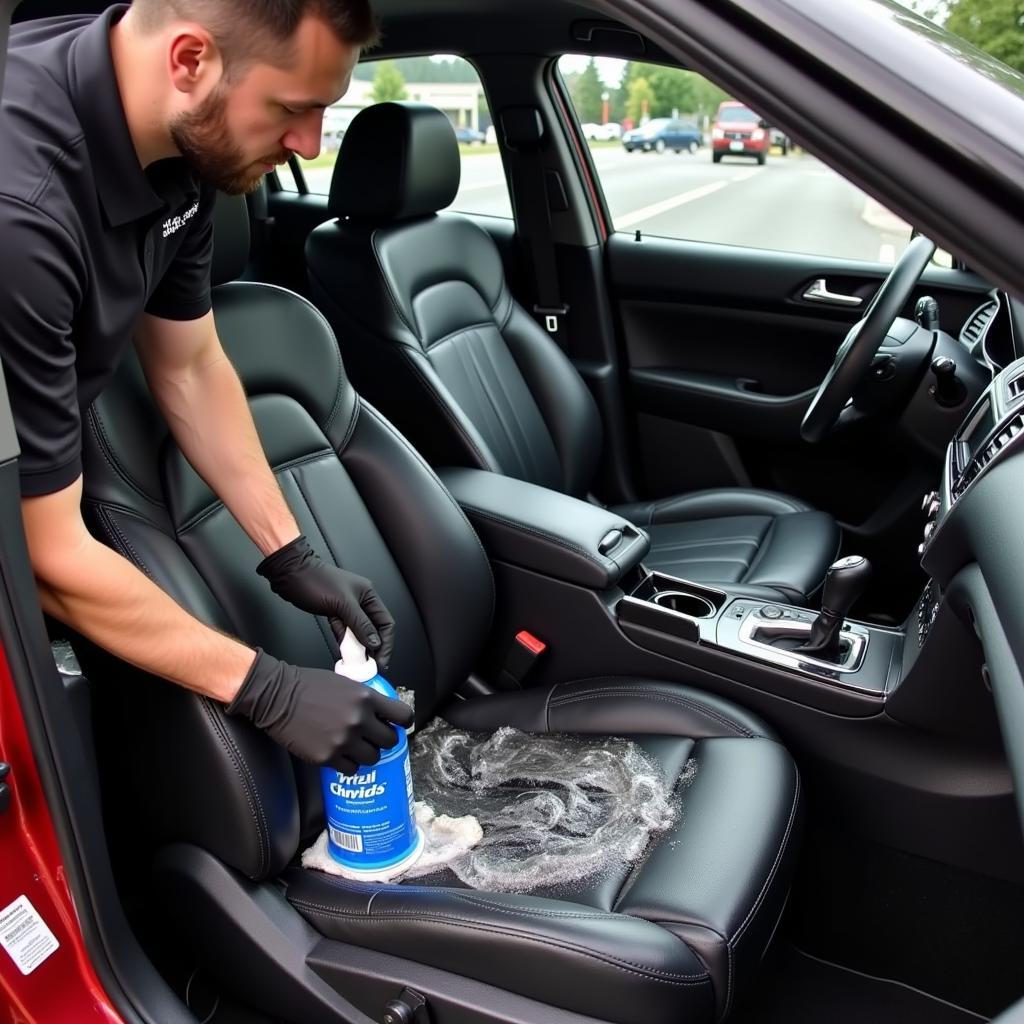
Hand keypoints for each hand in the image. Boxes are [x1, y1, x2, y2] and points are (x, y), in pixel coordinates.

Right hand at [226, 649, 413, 772]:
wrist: (277, 696)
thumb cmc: (309, 686)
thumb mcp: (346, 684)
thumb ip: (366, 699)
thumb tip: (383, 712)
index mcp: (366, 698)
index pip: (403, 715)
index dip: (402, 722)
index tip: (398, 725)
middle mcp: (359, 720)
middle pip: (389, 741)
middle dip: (382, 739)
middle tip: (372, 737)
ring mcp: (344, 741)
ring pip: (372, 758)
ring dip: (366, 754)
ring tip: (354, 746)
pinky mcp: (327, 757)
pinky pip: (350, 769)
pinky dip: (347, 764)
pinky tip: (339, 754)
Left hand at [257, 536, 394, 666]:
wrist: (290, 574)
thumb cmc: (315, 580)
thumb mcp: (342, 603)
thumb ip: (360, 624)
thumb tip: (375, 642)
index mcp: (368, 595)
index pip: (386, 623)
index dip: (386, 643)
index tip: (381, 660)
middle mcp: (361, 602)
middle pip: (374, 630)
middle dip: (372, 648)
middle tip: (369, 664)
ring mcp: (347, 608)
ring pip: (358, 633)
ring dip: (357, 647)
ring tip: (356, 661)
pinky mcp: (335, 613)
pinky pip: (344, 632)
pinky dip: (344, 642)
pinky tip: (344, 651)